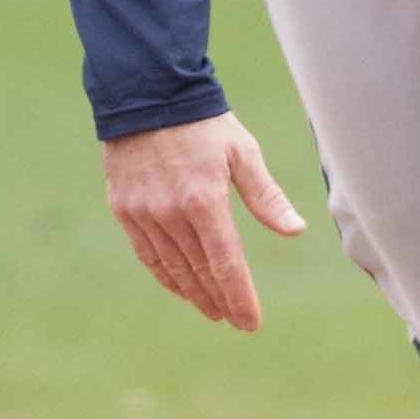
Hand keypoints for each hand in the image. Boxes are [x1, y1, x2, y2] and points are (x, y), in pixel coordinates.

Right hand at [102, 112, 305, 331]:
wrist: (147, 95)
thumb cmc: (204, 124)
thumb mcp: (242, 153)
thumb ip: (266, 196)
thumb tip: (295, 230)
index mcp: (205, 200)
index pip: (226, 263)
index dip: (239, 297)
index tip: (250, 323)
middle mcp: (171, 213)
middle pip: (200, 271)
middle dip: (219, 300)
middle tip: (234, 320)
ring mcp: (144, 213)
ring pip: (172, 267)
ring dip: (194, 293)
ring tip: (211, 309)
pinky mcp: (125, 209)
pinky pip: (147, 254)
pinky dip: (165, 275)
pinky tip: (180, 286)